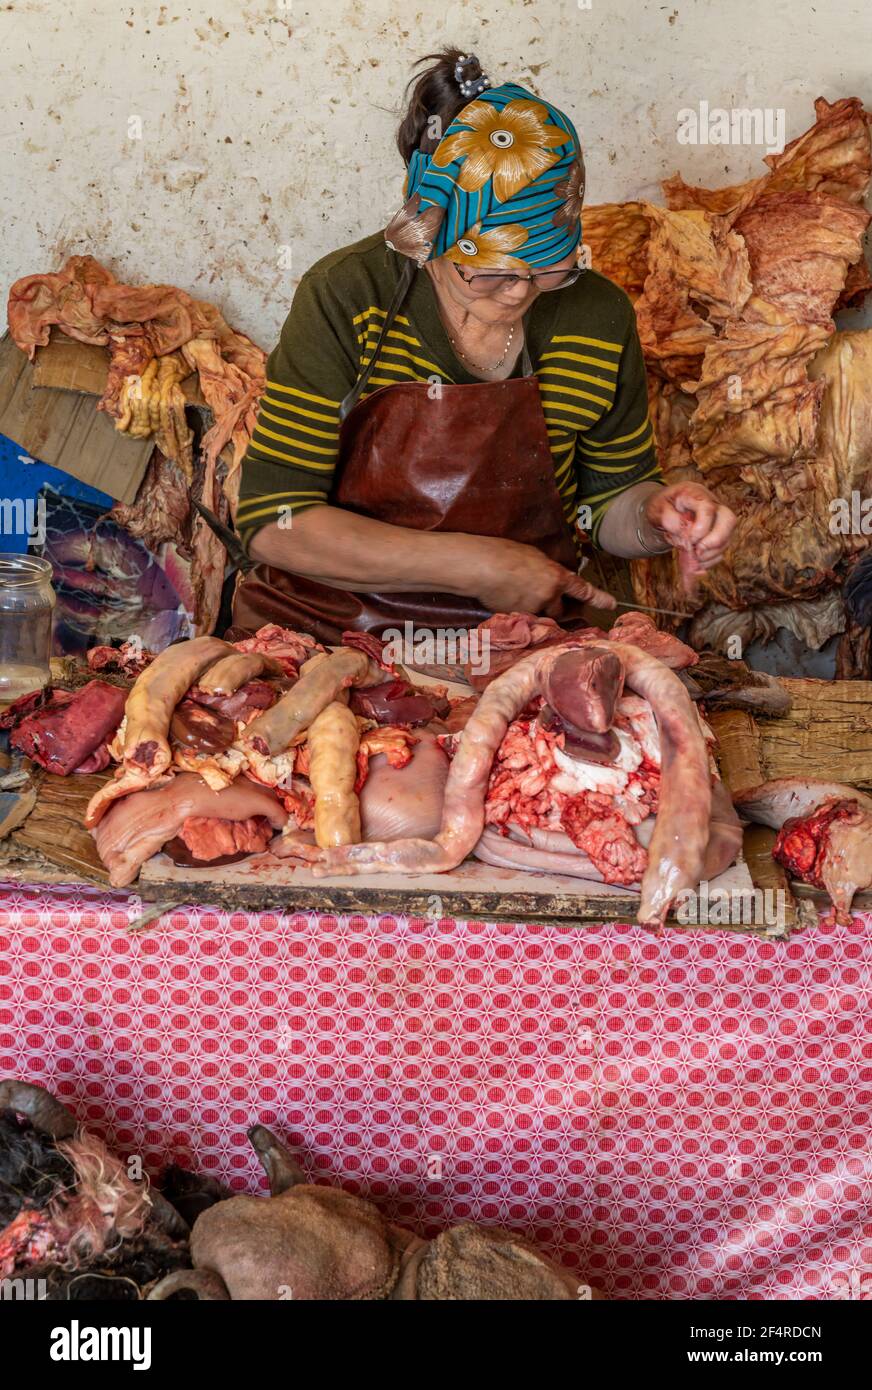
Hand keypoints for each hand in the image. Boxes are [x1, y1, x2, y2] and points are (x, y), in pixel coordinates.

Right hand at [463, 535, 615, 615]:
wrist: (482, 566)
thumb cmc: (505, 553)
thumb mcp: (535, 556)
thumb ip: (549, 571)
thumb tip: (554, 579)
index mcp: (557, 576)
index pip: (583, 590)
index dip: (599, 598)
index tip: (611, 604)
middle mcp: (550, 595)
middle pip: (562, 610)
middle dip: (557, 607)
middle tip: (546, 598)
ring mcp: (534, 608)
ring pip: (540, 615)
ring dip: (536, 609)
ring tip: (516, 592)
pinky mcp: (517, 618)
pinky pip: (522, 617)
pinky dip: (516, 609)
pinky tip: (502, 595)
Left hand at [644, 482, 735, 571]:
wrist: (665, 509)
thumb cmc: (663, 505)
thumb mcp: (658, 508)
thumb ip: (669, 519)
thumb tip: (684, 534)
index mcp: (697, 495)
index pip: (708, 509)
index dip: (701, 529)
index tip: (688, 540)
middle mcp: (713, 505)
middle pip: (729, 520)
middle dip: (715, 541)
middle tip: (697, 553)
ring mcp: (718, 520)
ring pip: (727, 538)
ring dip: (711, 554)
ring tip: (693, 559)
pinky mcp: (718, 534)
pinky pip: (721, 550)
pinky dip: (709, 559)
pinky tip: (695, 562)